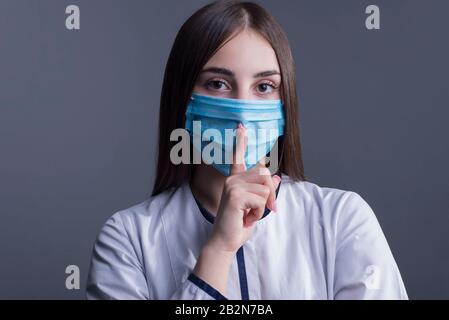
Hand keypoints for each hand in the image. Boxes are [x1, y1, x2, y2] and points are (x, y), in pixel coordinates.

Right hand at [207, 123, 280, 253]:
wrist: (226, 241)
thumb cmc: (239, 224)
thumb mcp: (256, 205)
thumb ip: (264, 190)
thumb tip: (276, 176)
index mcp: (236, 180)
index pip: (238, 156)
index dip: (240, 141)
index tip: (241, 126)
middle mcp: (232, 179)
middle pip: (264, 174)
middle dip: (271, 193)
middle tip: (268, 209)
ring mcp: (232, 185)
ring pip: (265, 188)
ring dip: (263, 206)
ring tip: (250, 215)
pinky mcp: (234, 195)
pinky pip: (261, 198)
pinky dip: (258, 212)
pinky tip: (246, 218)